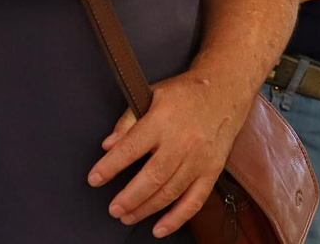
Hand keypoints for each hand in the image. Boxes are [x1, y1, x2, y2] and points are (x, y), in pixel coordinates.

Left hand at [89, 71, 251, 238]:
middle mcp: (182, 140)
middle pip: (152, 176)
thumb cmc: (185, 93)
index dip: (110, 166)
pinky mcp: (212, 169)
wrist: (224, 90)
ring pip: (170, 191)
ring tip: (128, 216)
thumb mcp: (152, 94)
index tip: (95, 179)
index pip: (131, 147)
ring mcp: (199, 157)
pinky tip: (160, 228)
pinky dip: (177, 218)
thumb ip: (128, 121)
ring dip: (147, 209)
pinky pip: (195, 200)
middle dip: (129, 197)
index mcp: (162, 119)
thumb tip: (108, 145)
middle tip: (114, 209)